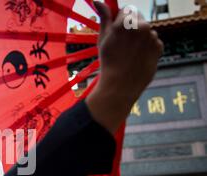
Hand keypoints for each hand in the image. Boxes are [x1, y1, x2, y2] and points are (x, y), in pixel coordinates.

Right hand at [86, 2, 163, 133]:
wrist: (119, 86)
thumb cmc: (108, 62)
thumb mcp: (103, 38)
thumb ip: (103, 17)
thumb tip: (98, 0)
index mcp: (127, 21)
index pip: (127, 10)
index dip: (120, 21)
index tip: (116, 32)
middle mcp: (142, 26)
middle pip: (138, 19)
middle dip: (132, 28)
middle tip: (122, 45)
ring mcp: (152, 37)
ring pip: (146, 31)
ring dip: (139, 39)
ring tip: (129, 55)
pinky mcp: (159, 48)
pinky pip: (153, 42)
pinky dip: (147, 49)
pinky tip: (137, 59)